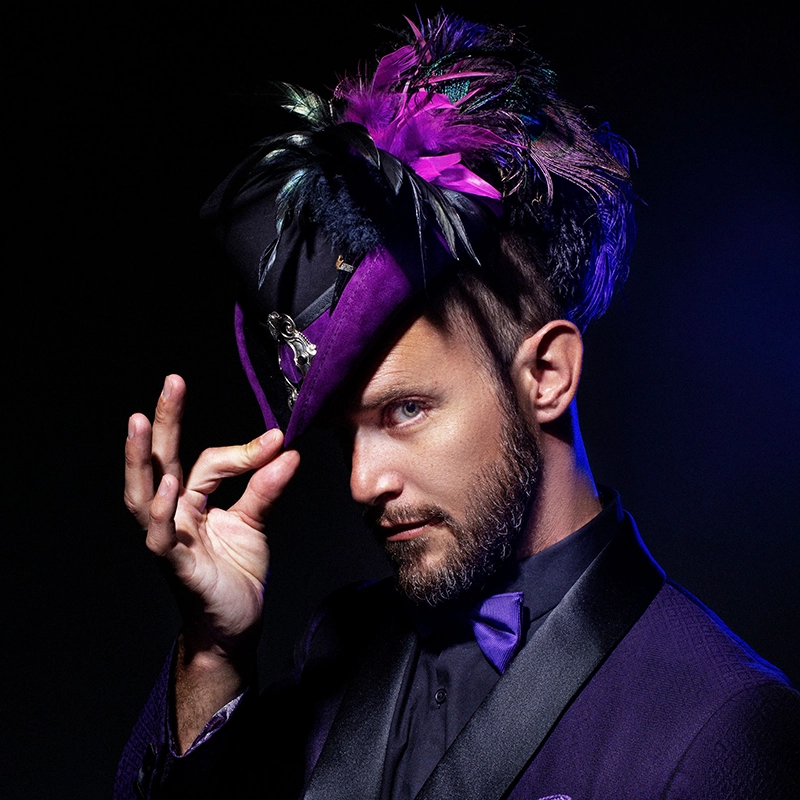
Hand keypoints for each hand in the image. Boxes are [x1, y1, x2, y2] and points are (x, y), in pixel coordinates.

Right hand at [124, 374, 299, 656]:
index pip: (205, 463)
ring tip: (140, 423)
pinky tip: (167, 487)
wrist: (237, 626)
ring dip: (140, 459)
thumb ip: (265, 487)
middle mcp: (172, 516)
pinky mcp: (175, 567)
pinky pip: (159, 538)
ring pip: (142, 496)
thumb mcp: (254, 522)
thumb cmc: (236, 574)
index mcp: (190, 502)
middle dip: (163, 422)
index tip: (276, 440)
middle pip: (160, 462)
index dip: (241, 451)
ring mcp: (168, 541)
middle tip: (172, 382)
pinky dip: (160, 512)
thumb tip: (287, 451)